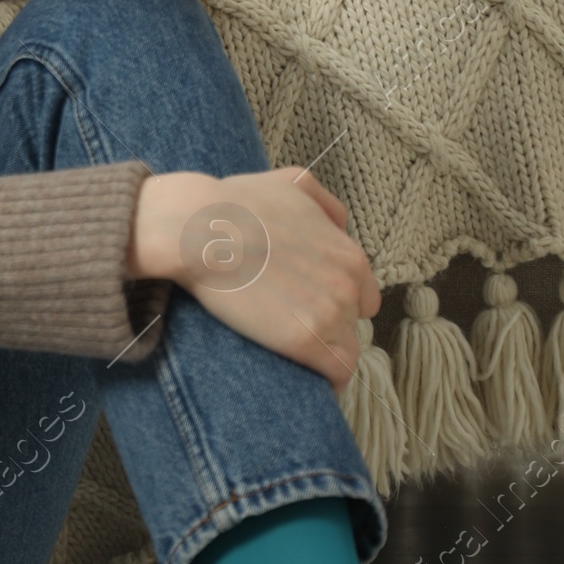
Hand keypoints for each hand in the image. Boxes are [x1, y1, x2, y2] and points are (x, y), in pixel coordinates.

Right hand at [127, 167, 380, 390]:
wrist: (199, 228)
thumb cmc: (237, 204)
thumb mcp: (293, 183)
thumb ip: (326, 205)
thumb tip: (340, 227)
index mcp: (350, 255)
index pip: (364, 296)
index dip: (336, 302)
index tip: (309, 307)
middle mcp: (349, 286)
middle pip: (354, 324)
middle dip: (331, 326)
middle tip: (293, 326)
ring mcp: (330, 314)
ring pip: (346, 350)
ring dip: (324, 353)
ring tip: (294, 357)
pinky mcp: (306, 341)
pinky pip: (337, 374)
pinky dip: (326, 381)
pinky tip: (308, 381)